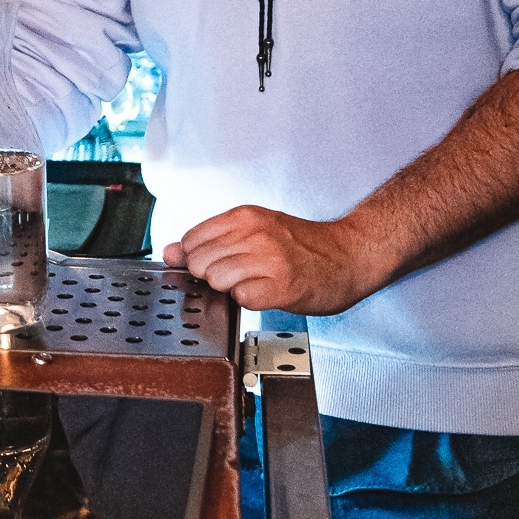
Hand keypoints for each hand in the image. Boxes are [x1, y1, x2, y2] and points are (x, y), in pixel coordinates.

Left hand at [163, 205, 388, 315]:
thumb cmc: (303, 245)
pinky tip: (266, 293)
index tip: (214, 263)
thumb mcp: (256, 230)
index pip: (191, 239)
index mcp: (245, 216)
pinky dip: (249, 302)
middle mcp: (255, 234)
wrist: (350, 255)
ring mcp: (269, 260)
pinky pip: (241, 299)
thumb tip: (168, 252)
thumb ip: (211, 239)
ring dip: (231, 289)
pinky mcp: (281, 287)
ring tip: (255, 282)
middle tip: (240, 274)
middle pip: (200, 262)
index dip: (197, 258)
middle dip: (212, 275)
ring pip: (217, 281)